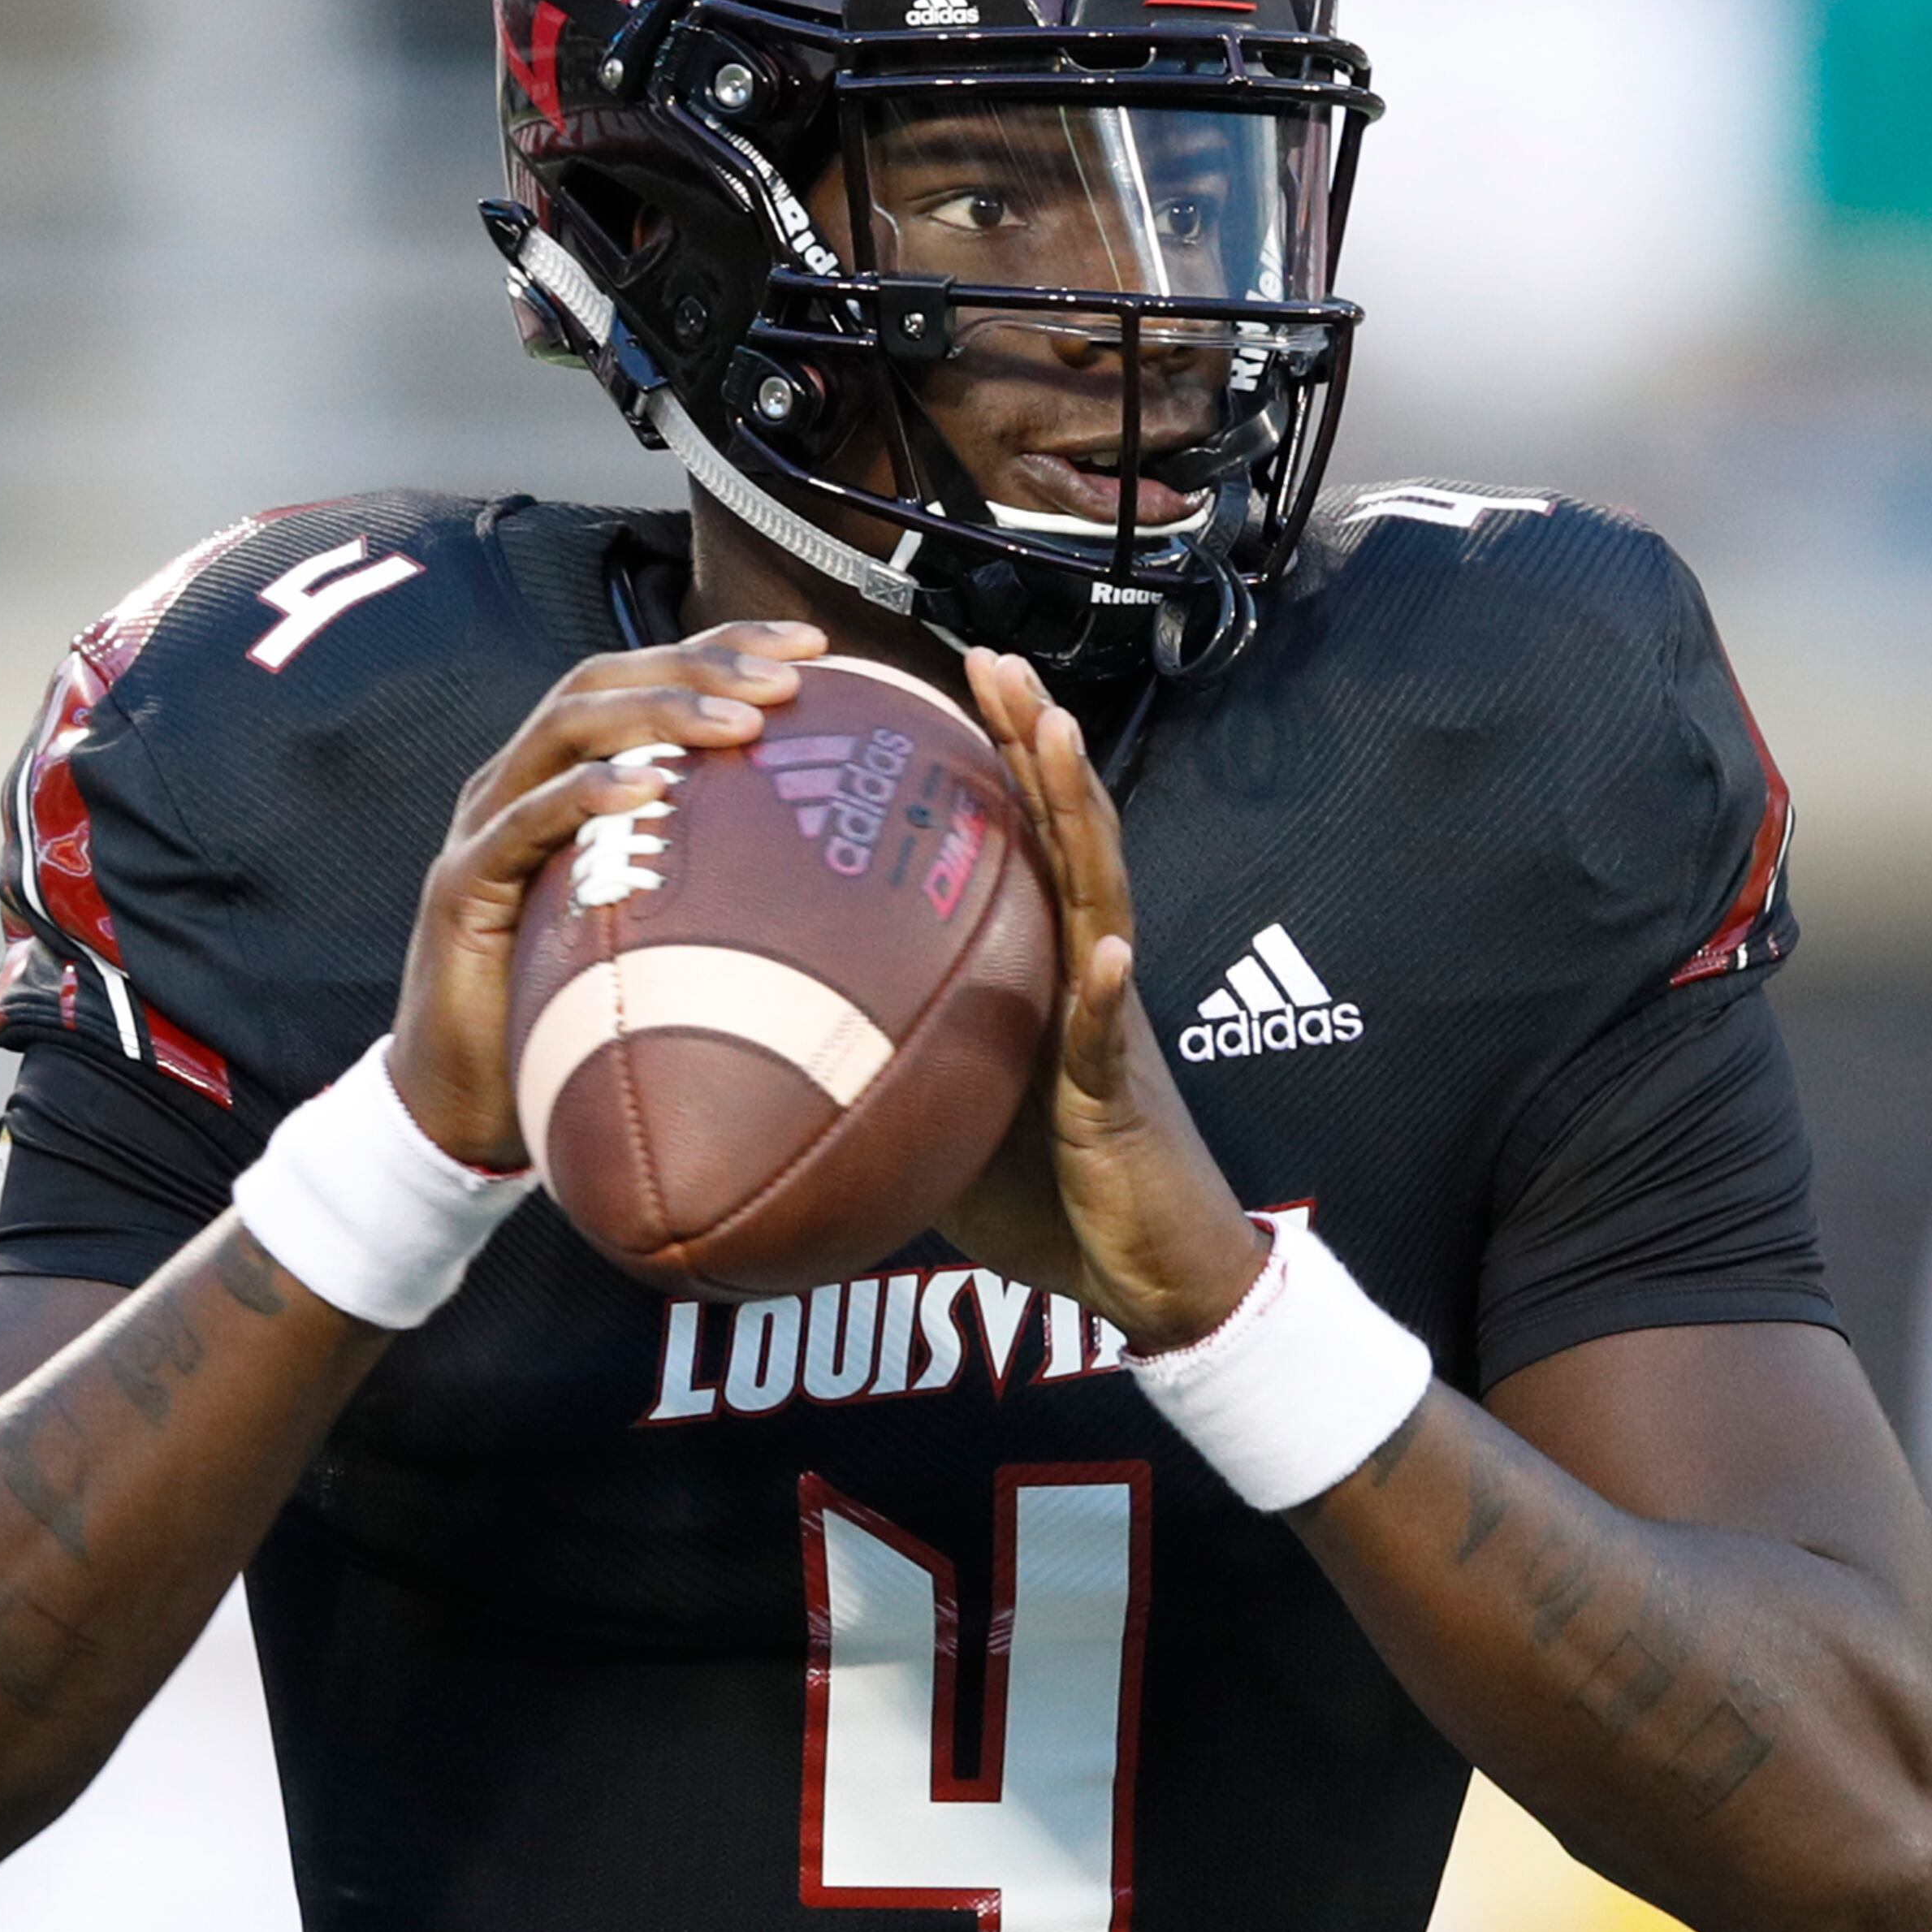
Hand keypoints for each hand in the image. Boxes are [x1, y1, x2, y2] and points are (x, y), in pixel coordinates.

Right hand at [386, 623, 822, 1165]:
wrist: (460, 1101)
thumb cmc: (561, 1010)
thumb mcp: (650, 925)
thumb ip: (709, 878)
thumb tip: (833, 870)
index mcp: (565, 776)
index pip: (642, 682)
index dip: (721, 649)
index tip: (812, 646)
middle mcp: (519, 782)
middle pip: (604, 680)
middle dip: (700, 663)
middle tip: (790, 673)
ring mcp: (485, 827)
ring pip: (564, 729)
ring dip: (657, 714)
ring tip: (741, 721)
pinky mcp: (462, 888)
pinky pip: (522, 825)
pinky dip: (584, 798)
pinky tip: (646, 790)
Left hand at [951, 650, 1265, 1351]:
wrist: (1148, 1272)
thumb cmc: (1052, 1197)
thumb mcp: (945, 1116)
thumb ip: (894, 1062)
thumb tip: (783, 1047)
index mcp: (1044, 971)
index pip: (1021, 841)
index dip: (1000, 756)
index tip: (964, 675)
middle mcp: (1083, 976)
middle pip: (1063, 835)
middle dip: (1035, 742)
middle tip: (998, 658)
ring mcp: (1108, 1028)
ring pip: (1098, 898)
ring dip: (1081, 815)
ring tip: (1061, 735)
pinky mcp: (1120, 1096)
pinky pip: (1112, 1036)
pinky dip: (1113, 990)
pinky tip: (1111, 948)